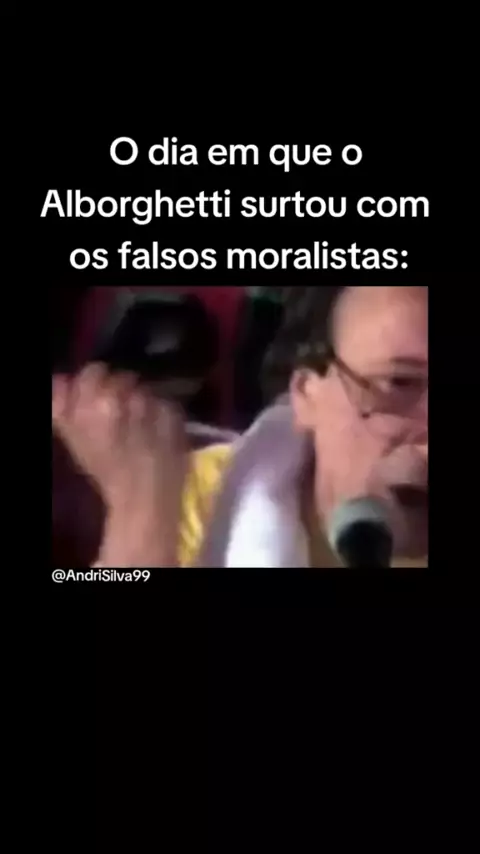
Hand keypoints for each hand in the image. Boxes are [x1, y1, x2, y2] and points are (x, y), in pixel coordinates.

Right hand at [52, 364, 186, 565]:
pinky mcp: (173, 411)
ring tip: (141, 428)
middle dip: (121, 392)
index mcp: (91, 402)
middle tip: (121, 416)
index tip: (98, 398)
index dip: (95, 384)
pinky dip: (161, 414)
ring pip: (144, 389)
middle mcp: (120, 397)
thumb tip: (59, 380)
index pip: (94, 371)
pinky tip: (158, 433)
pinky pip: (165, 402)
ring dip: (142, 402)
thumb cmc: (106, 472)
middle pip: (121, 378)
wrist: (146, 497)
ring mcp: (150, 402)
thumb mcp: (75, 441)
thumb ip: (62, 407)